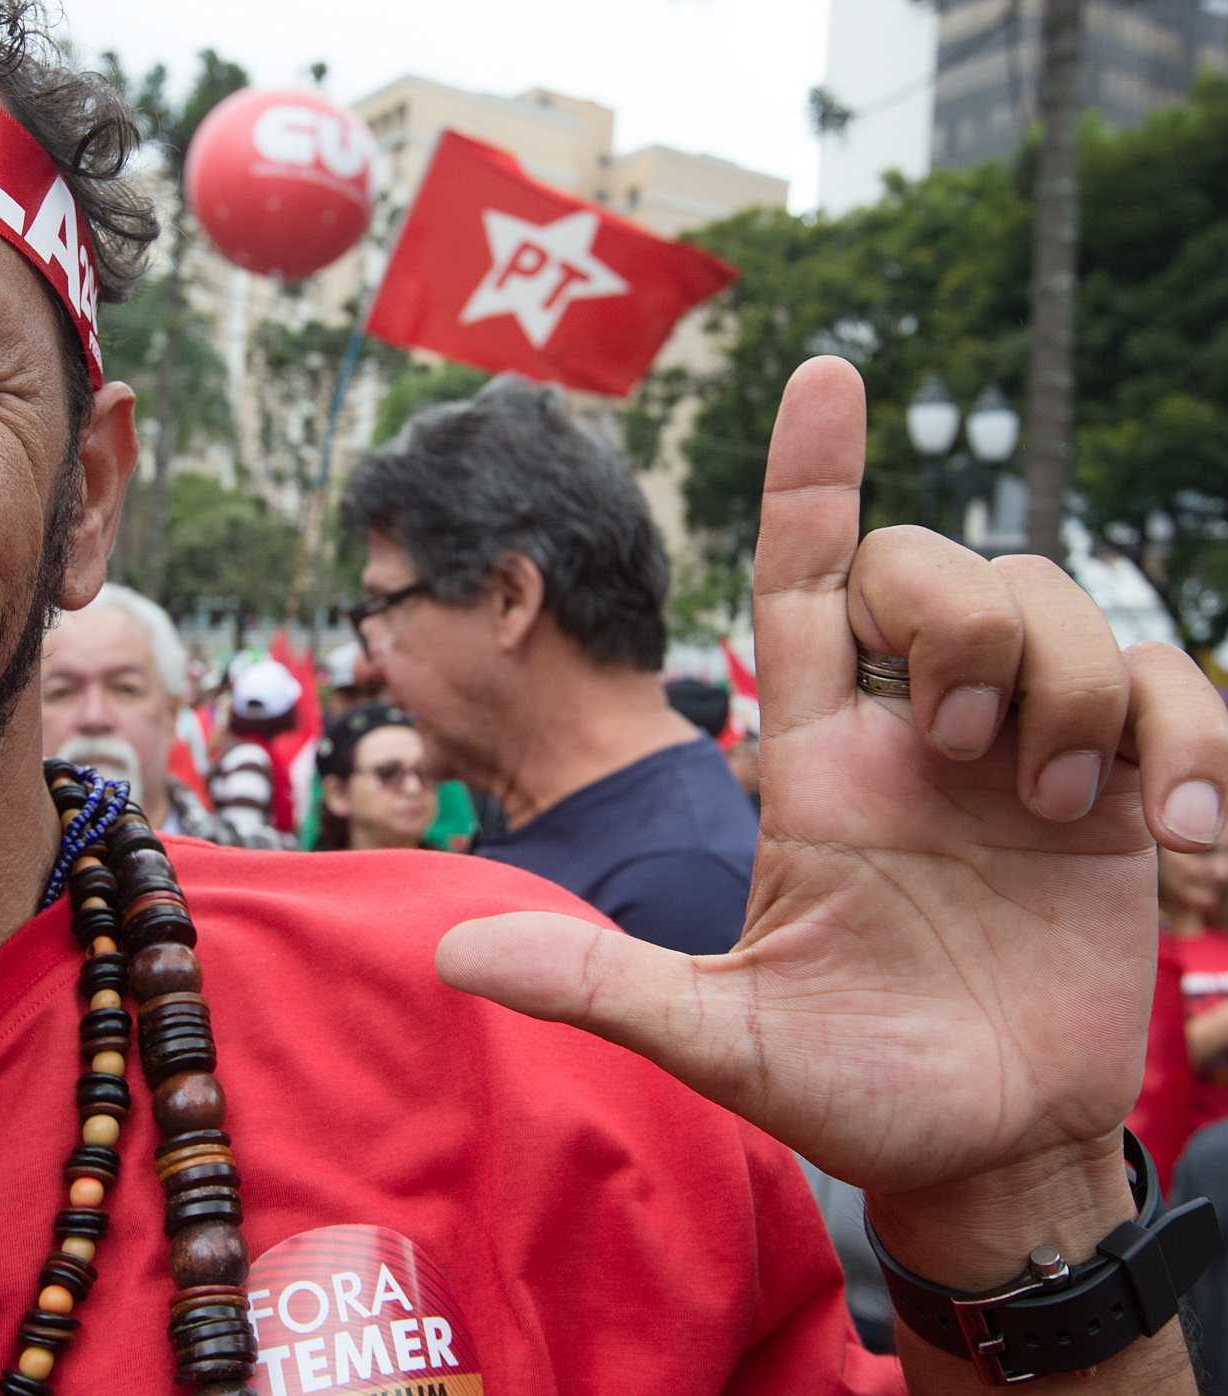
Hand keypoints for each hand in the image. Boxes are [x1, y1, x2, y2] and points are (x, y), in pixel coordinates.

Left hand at [439, 357, 1227, 1202]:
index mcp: (816, 762)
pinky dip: (1190, 739)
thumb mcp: (722, 1036)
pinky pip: (1174, 690)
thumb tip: (449, 953)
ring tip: (1065, 812)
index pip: (804, 578)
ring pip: (1060, 605)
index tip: (824, 370)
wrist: (984, 1151)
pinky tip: (1183, 839)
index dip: (810, 476)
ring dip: (1077, 687)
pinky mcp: (1121, 797)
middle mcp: (915, 736)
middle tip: (971, 742)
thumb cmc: (848, 1089)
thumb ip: (602, 985)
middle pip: (941, 565)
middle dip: (966, 615)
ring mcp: (1023, 757)